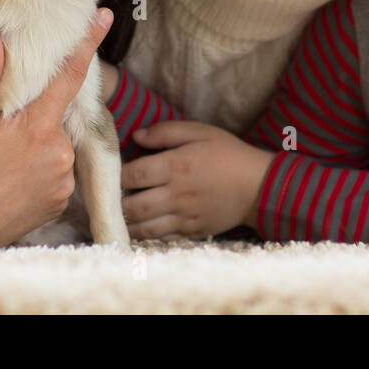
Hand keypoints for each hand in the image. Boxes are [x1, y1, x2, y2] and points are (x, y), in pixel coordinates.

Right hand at [0, 9, 112, 247]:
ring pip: (56, 142)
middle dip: (36, 111)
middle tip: (1, 128)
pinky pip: (56, 170)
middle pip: (56, 113)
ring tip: (1, 157)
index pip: (68, 75)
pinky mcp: (61, 200)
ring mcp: (63, 179)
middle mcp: (59, 153)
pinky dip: (39, 165)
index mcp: (38, 128)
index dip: (86, 44)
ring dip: (37, 141)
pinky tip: (12, 174)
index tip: (104, 16)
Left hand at [120, 121, 275, 239]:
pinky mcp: (192, 231)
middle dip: (116, 203)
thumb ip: (167, 131)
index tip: (114, 171)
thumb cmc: (229, 153)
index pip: (134, 174)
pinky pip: (162, 237)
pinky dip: (146, 234)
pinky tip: (140, 226)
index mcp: (177, 166)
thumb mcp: (201, 132)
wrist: (259, 185)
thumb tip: (137, 137)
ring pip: (144, 227)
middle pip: (133, 205)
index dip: (118, 174)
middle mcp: (177, 194)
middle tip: (110, 196)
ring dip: (127, 221)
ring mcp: (184, 216)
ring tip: (120, 213)